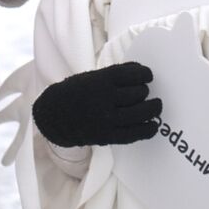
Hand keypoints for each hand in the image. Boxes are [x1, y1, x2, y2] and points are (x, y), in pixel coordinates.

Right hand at [32, 62, 161, 147]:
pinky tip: (153, 124)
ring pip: (142, 112)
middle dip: (144, 91)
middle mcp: (106, 98)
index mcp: (101, 80)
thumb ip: (113, 76)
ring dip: (153, 108)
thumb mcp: (90, 77)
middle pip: (139, 93)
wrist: (53, 117)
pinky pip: (136, 133)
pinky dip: (149, 129)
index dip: (145, 74)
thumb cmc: (74, 93)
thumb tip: (140, 73)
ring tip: (155, 106)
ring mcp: (108, 118)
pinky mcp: (109, 135)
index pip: (134, 74)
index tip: (148, 75)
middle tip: (144, 92)